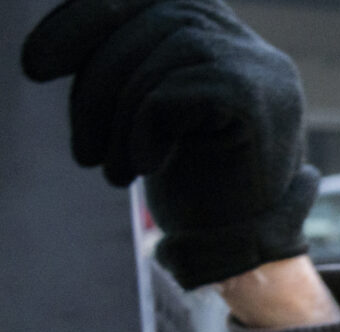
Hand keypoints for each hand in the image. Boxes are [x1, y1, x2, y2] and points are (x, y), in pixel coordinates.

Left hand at [20, 0, 317, 288]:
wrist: (243, 255)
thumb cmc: (193, 186)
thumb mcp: (147, 110)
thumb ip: (128, 62)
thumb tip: (59, 37)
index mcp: (219, 35)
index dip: (80, 23)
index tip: (34, 68)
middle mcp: (246, 43)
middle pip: (150, 19)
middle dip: (97, 85)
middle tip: (83, 153)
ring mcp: (260, 67)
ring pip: (162, 53)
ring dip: (120, 118)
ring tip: (114, 172)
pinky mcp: (258, 99)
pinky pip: (172, 91)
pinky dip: (146, 129)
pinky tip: (147, 166)